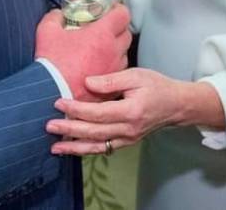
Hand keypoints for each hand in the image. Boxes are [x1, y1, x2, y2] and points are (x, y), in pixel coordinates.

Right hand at [35, 5, 131, 101]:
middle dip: (117, 29)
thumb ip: (54, 17)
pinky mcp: (110, 86)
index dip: (117, 10)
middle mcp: (112, 51)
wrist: (50, 92)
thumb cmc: (51, 64)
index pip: (123, 14)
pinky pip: (118, 72)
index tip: (111, 11)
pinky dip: (112, 67)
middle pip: (126, 33)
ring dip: (116, 49)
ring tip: (101, 50)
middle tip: (104, 30)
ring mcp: (113, 69)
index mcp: (101, 34)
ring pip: (124, 54)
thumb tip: (58, 14)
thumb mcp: (47, 31)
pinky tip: (98, 67)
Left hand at [46, 69, 223, 154]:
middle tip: (48, 126)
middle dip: (69, 129)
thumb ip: (111, 80)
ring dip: (74, 147)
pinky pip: (103, 149)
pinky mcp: (126, 143)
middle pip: (94, 132)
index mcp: (131, 111)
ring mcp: (127, 139)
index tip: (59, 103)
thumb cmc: (156, 86)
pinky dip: (86, 150)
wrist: (176, 105)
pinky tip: (73, 149)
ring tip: (55, 146)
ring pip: (97, 146)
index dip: (77, 109)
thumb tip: (86, 83)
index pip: (98, 113)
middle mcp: (128, 129)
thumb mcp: (136, 75)